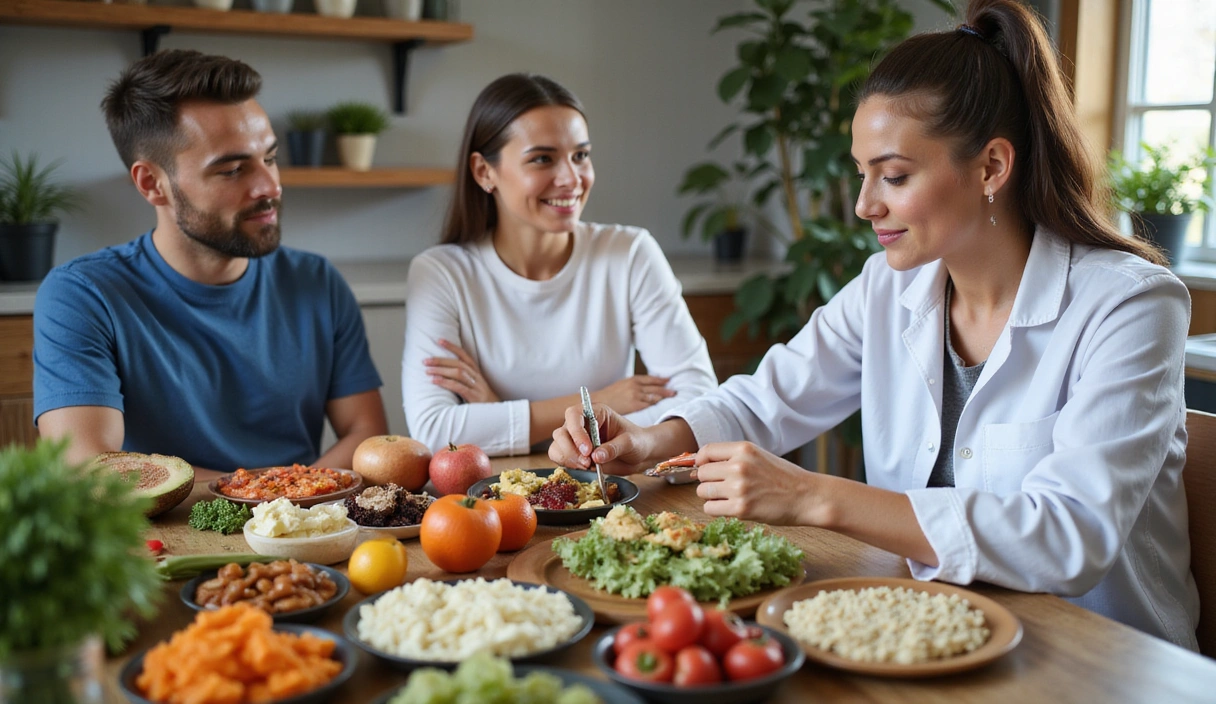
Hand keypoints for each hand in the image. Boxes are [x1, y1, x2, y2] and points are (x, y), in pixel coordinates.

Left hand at [424, 339, 500, 403]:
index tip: (440, 340)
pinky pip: (458, 387)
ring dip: (441, 370)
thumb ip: (463, 380)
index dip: (452, 347)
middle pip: (458, 364)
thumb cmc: (482, 401)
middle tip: (426, 360)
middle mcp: (477, 377)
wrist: (496, 414)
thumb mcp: (474, 387)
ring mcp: (477, 386)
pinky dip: (446, 382)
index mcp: (477, 373)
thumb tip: (444, 373)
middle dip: (441, 360)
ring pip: (458, 373)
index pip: (464, 356)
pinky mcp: (474, 397)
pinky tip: (435, 381)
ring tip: (427, 370)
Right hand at [549, 403, 655, 474]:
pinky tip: (583, 468)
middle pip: (562, 432)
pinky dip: (567, 464)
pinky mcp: (574, 453)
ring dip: (568, 458)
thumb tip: (596, 457)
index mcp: (595, 412)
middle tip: (587, 463)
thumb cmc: (637, 442)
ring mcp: (576, 439)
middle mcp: (582, 423)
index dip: (576, 432)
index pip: (575, 415)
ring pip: (557, 445)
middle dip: (570, 450)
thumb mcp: (631, 443)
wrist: (640, 455)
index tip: (587, 450)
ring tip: (587, 467)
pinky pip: (559, 457)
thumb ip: (614, 448)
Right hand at [593, 375, 674, 414]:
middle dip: (665, 388)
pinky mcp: (634, 404)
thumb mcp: (621, 385)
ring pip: (653, 395)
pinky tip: (660, 404)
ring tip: (671, 396)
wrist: (599, 401)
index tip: (668, 380)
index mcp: (632, 380)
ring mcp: (635, 395)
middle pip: (654, 387)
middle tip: (674, 391)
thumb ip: (632, 386)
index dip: (659, 380)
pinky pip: (648, 403)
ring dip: (663, 395)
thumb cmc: (609, 396)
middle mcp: (635, 386)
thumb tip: (642, 388)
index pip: (649, 379)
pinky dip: (655, 403)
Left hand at [693, 442, 818, 525]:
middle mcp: (739, 466)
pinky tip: (730, 508)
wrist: (807, 496)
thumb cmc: (784, 478)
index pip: (706, 451)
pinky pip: (710, 509)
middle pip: (702, 474)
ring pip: (703, 492)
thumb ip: (734, 457)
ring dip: (711, 497)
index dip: (701, 462)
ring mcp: (739, 487)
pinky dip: (716, 510)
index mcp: (744, 449)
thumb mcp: (760, 456)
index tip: (703, 468)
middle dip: (708, 481)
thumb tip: (702, 465)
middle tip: (721, 487)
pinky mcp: (741, 508)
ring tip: (728, 498)